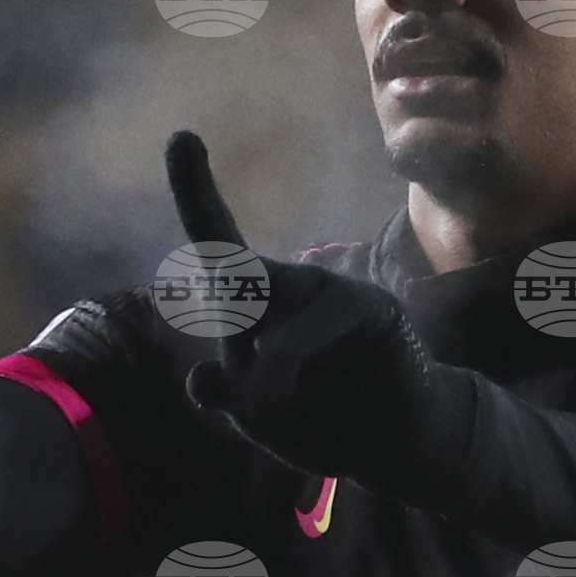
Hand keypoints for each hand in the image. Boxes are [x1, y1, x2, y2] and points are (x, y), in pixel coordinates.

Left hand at [163, 130, 467, 488]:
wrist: (394, 439)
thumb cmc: (317, 417)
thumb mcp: (259, 415)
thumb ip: (228, 396)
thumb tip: (202, 382)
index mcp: (252, 306)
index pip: (217, 246)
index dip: (196, 193)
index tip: (181, 137)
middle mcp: (286, 287)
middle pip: (236, 270)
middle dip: (219, 265)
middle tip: (217, 264)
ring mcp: (328, 293)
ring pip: (271, 305)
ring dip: (266, 359)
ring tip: (278, 389)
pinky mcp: (371, 309)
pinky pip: (326, 316)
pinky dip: (300, 344)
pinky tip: (288, 366)